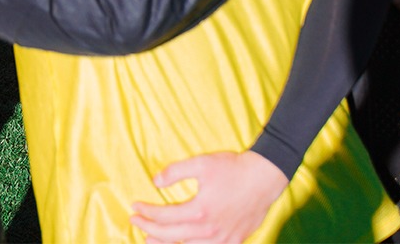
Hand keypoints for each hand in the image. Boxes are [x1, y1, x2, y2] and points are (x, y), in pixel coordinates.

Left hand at [130, 150, 288, 243]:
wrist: (265, 178)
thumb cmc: (233, 169)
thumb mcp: (201, 163)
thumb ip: (175, 172)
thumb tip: (155, 181)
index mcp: (199, 211)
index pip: (164, 216)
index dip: (146, 212)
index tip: (135, 207)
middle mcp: (210, 230)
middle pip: (171, 236)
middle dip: (149, 230)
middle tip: (135, 222)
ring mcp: (223, 239)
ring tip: (152, 240)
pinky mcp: (235, 241)